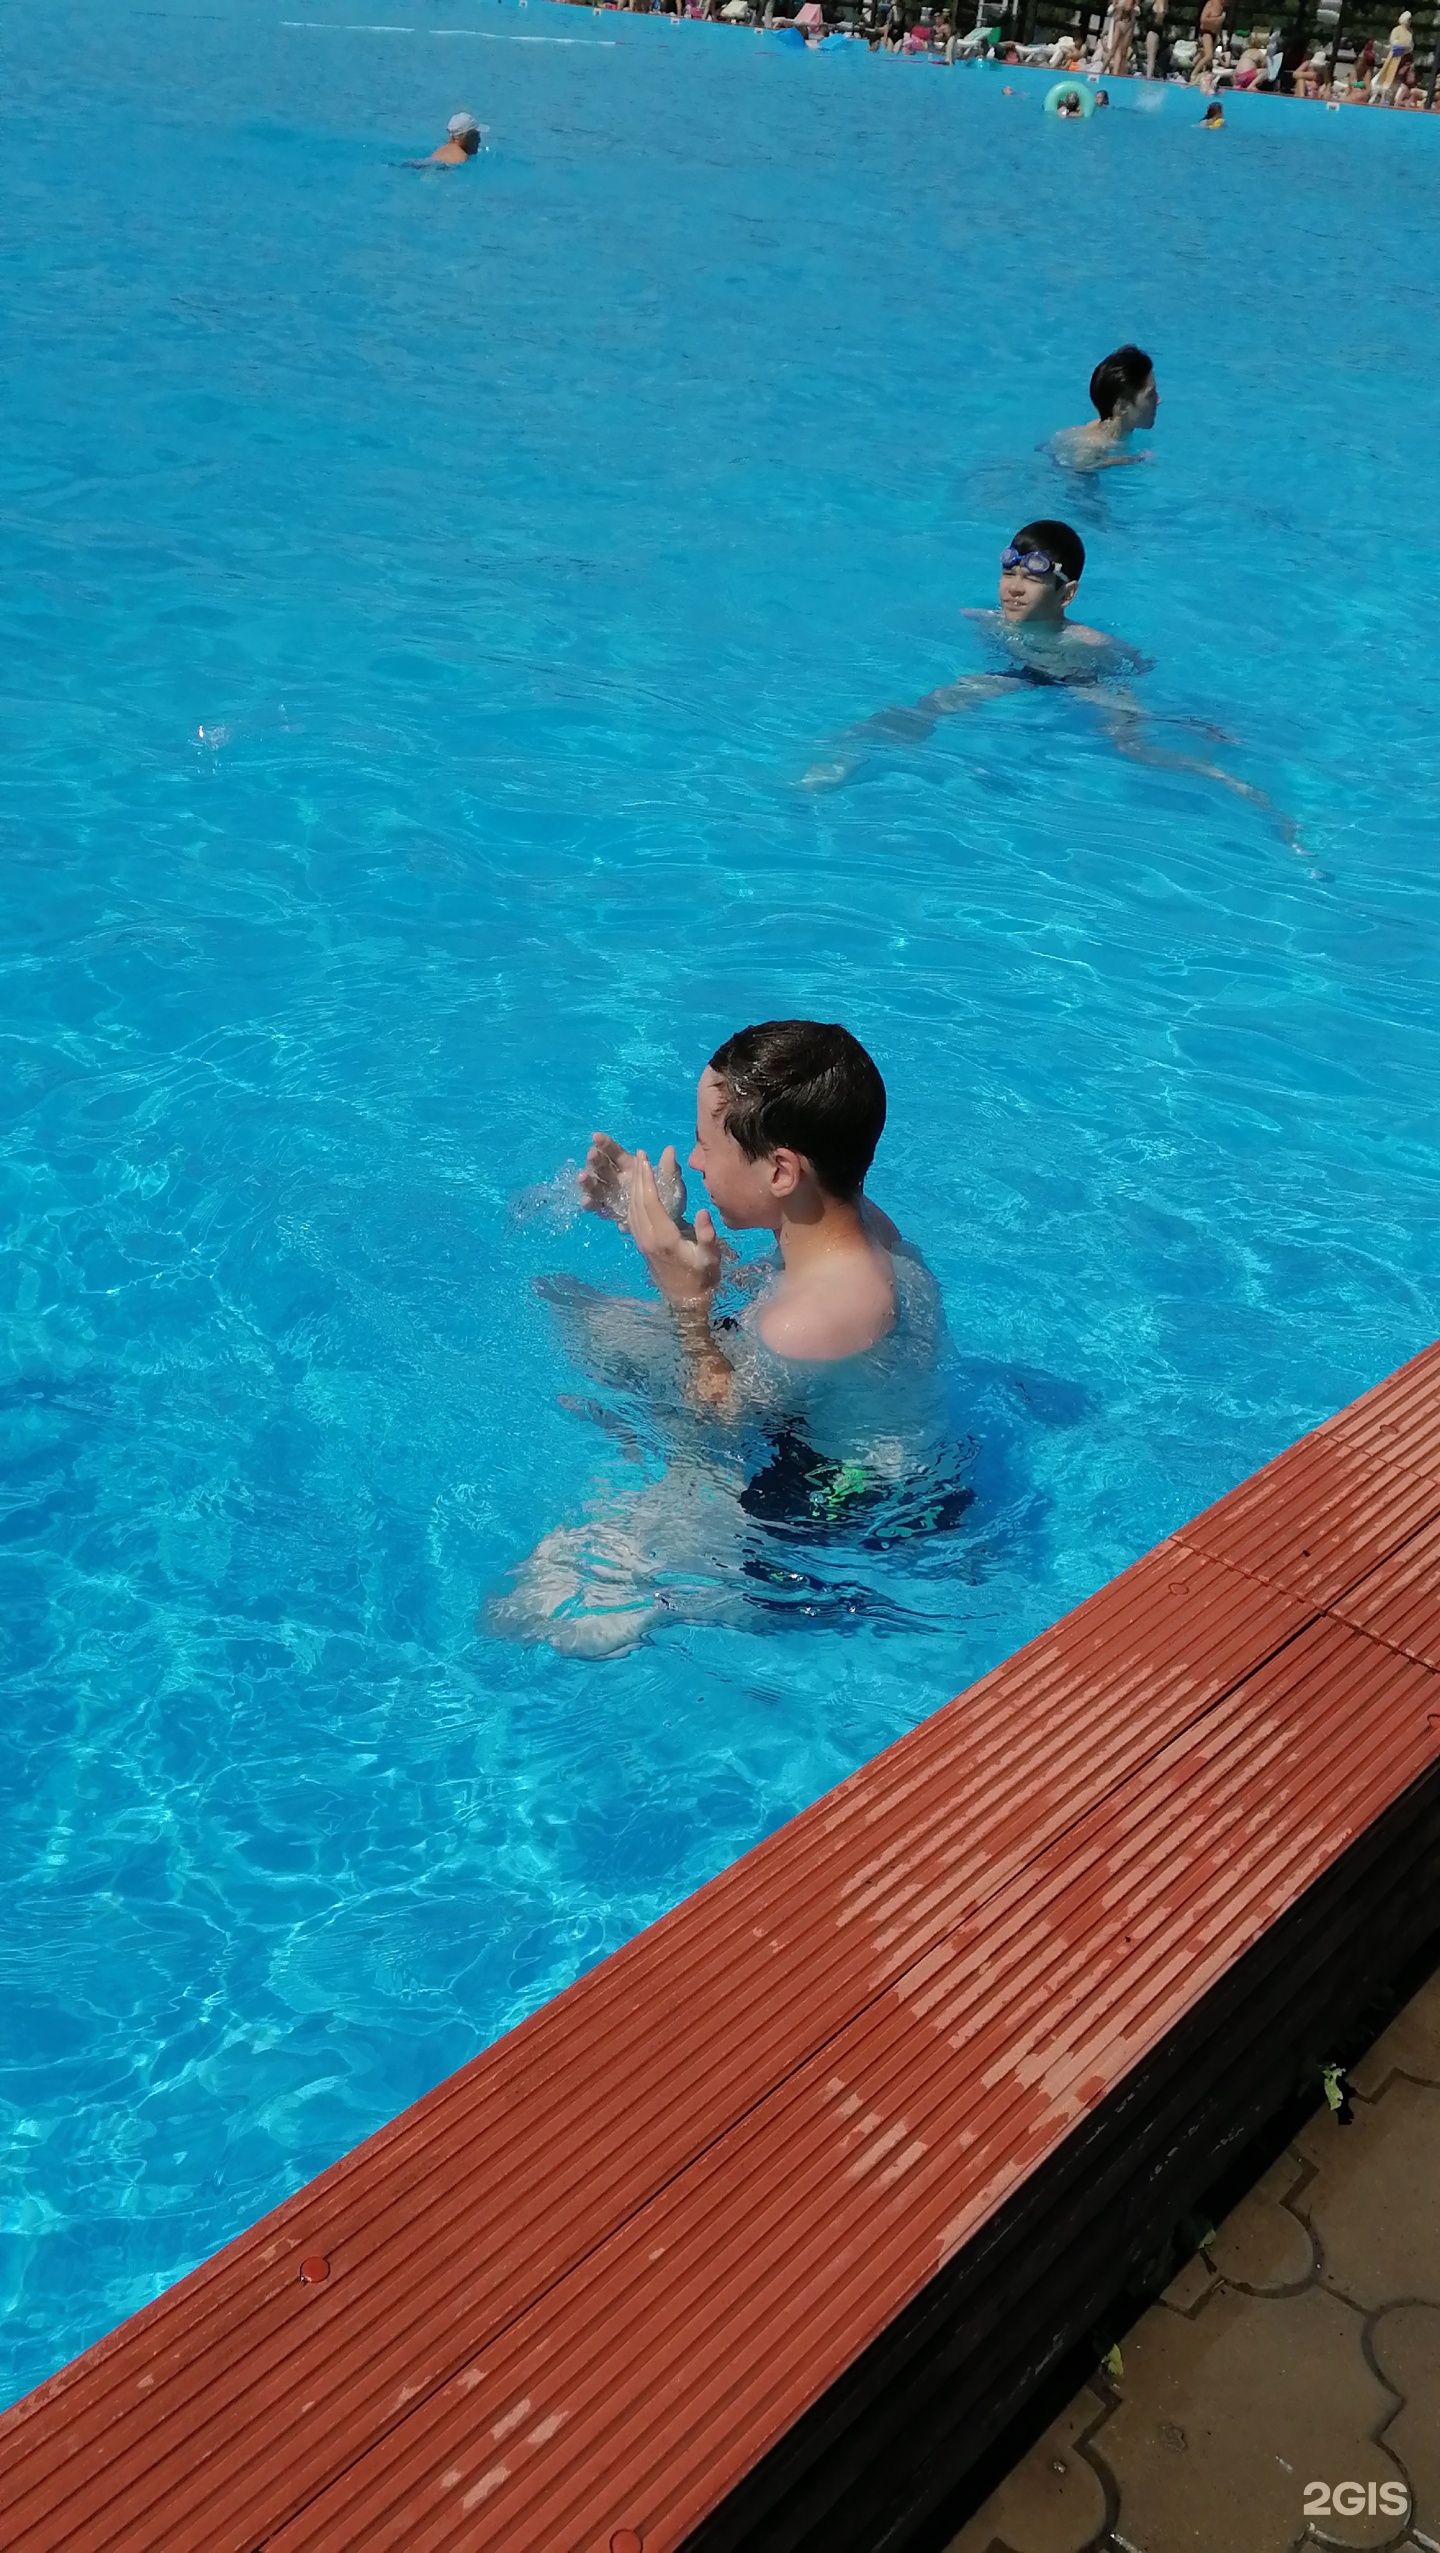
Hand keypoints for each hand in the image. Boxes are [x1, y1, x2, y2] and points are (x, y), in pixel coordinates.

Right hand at [579, 1132, 686, 1227]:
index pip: (614, 1152)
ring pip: (595, 1185)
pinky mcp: (608, 1210)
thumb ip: (668, 1167)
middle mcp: (616, 1178)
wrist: (667, 1221)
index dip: (605, 1144)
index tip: (595, 1136)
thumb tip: (670, 1149)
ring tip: (582, 1177)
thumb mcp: (671, 1181)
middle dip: (595, 1160)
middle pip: (601, 1167)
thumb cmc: (668, 1197)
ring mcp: (610, 1194)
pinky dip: (590, 1203)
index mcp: (629, 1166)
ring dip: (588, 1181)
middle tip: (591, 1155)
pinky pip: (596, 1205)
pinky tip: (586, 1201)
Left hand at [628, 1150, 721, 1302]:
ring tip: (637, 1166)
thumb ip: (707, 1235)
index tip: (645, 1161)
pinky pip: (632, 1217)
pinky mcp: (641, 1245)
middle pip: (638, 1202)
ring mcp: (642, 1242)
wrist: (685, 1302)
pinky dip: (632, 1199)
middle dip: (638, 1177)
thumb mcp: (710, 1257)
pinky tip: (635, 1189)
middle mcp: (648, 1238)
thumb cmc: (702, 1278)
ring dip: (633, 1186)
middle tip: (639, 1155)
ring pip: (632, 1208)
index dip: (647, 1181)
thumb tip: (705, 1212)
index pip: (651, 1203)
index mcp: (663, 1238)